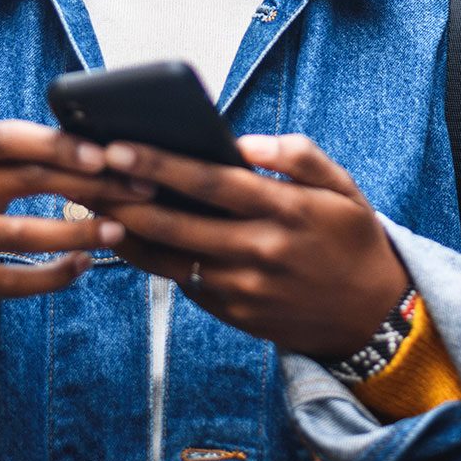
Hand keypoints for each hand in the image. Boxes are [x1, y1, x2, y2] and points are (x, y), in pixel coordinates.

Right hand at [0, 121, 152, 350]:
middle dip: (89, 185)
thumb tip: (99, 144)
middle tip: (135, 189)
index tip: (106, 154)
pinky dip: (53, 275)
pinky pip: (12, 281)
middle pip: (26, 180)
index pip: (10, 139)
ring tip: (118, 229)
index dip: (59, 145)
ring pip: (22, 234)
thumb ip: (18, 152)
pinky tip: (83, 265)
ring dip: (77, 232)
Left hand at [96, 134, 410, 359]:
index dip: (160, 164)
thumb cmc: (353, 240)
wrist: (373, 318)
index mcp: (286, 210)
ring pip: (169, 258)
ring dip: (128, 232)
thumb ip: (297, 156)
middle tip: (86, 174)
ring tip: (95, 204)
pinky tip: (130, 236)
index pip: (210, 182)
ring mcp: (244, 288)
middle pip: (177, 222)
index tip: (119, 147)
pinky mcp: (234, 314)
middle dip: (126, 196)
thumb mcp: (343, 188)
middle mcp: (260, 251)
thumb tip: (245, 142)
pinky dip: (155, 259)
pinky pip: (184, 282)